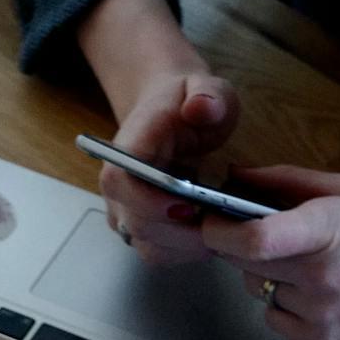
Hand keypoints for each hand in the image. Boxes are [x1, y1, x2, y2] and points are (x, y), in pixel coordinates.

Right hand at [102, 72, 242, 265]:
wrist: (169, 113)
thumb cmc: (186, 101)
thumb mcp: (206, 86)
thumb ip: (208, 95)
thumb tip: (201, 108)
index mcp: (128, 146)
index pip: (120, 181)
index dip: (148, 201)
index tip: (188, 206)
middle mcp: (118, 184)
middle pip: (135, 223)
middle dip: (181, 232)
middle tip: (221, 223)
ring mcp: (125, 209)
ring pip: (147, 245)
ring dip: (187, 246)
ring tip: (219, 228)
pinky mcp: (139, 228)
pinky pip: (158, 253)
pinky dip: (187, 252)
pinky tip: (210, 235)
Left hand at [200, 169, 339, 339]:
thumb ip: (288, 182)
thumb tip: (236, 177)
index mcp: (329, 228)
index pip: (252, 238)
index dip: (218, 230)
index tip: (211, 219)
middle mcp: (321, 275)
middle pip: (244, 262)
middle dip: (242, 245)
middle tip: (267, 233)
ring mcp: (321, 314)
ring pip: (258, 290)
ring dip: (267, 275)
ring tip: (311, 263)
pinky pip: (275, 319)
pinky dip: (284, 304)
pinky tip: (318, 291)